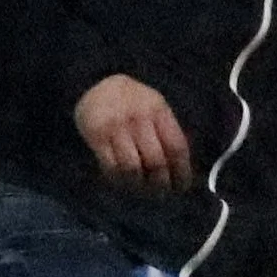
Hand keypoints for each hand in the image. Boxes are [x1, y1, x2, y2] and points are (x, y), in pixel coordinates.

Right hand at [77, 73, 190, 189]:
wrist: (94, 82)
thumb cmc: (131, 100)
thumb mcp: (154, 105)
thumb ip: (166, 130)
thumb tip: (181, 165)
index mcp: (158, 110)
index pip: (176, 146)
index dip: (182, 171)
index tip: (183, 186)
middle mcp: (139, 118)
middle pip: (156, 161)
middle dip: (162, 182)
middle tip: (162, 193)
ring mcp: (116, 128)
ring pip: (133, 167)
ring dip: (139, 185)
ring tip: (142, 190)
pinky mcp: (96, 136)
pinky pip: (111, 166)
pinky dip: (118, 179)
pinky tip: (122, 181)